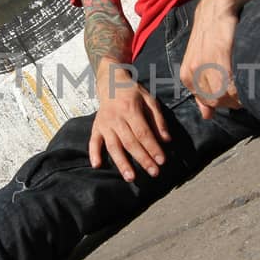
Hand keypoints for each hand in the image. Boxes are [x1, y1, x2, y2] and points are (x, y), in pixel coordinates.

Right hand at [89, 62, 170, 180]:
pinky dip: (93, 153)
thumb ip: (158, 119)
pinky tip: (97, 165)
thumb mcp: (149, 99)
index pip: (143, 133)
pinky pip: (93, 141)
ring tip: (130, 177)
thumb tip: (166, 140)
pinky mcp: (96, 127)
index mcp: (131, 110)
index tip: (162, 160)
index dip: (153, 148)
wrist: (110, 82)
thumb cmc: (132, 92)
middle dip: (142, 159)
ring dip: (121, 163)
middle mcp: (116, 118)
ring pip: (113, 146)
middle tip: (154, 172)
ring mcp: (104, 124)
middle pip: (130, 142)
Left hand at [180, 0, 241, 119]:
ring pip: (226, 93)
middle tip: (246, 88)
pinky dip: (243, 83)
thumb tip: (206, 116)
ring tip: (249, 79)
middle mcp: (193, 71)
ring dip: (241, 92)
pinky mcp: (221, 52)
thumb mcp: (199, 62)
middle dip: (234, 99)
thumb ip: (201, 89)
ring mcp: (206, 62)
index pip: (208, 104)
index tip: (237, 93)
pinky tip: (250, 74)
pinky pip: (233, 79)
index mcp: (187, 76)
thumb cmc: (211, 34)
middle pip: (218, 101)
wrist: (218, 4)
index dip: (226, 102)